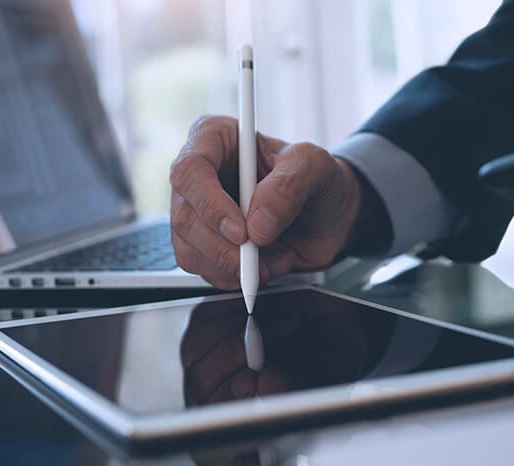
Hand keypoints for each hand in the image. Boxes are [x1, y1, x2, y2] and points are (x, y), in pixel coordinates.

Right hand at [169, 115, 366, 289]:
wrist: (329, 215)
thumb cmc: (317, 178)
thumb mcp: (315, 167)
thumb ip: (289, 186)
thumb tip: (258, 224)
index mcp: (216, 140)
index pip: (190, 170)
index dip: (210, 205)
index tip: (241, 231)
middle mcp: (200, 177)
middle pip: (184, 218)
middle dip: (222, 248)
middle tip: (257, 258)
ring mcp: (199, 214)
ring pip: (189, 251)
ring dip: (233, 266)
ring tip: (274, 257)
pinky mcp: (206, 246)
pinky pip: (205, 271)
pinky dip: (237, 277)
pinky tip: (267, 265)